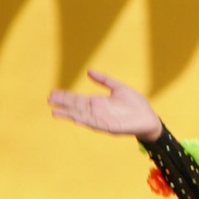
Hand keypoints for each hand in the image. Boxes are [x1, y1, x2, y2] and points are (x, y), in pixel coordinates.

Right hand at [48, 70, 162, 140]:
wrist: (149, 118)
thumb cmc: (135, 104)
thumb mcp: (119, 88)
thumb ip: (104, 80)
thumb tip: (88, 71)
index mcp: (98, 102)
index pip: (77, 99)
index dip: (65, 96)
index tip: (52, 92)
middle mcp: (97, 111)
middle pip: (76, 107)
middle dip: (63, 103)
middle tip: (49, 99)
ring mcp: (101, 120)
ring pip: (82, 116)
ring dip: (69, 114)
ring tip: (55, 112)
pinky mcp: (109, 127)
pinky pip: (94, 124)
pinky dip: (85, 121)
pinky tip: (75, 118)